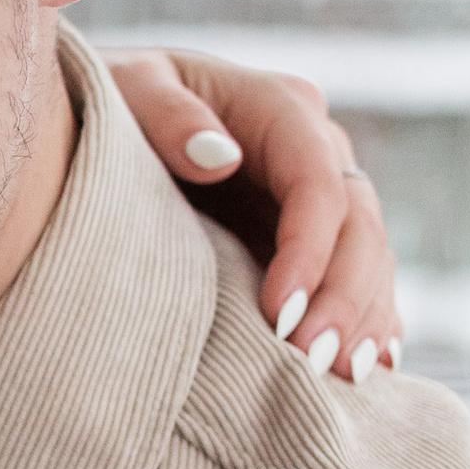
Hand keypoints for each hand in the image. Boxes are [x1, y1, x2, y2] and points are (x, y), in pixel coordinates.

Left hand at [107, 46, 399, 379]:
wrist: (101, 126)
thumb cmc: (109, 102)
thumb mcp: (126, 90)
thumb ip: (167, 115)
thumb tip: (218, 155)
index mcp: (279, 108)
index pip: (317, 181)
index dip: (309, 249)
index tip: (280, 311)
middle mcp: (314, 150)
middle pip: (357, 226)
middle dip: (343, 297)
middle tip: (317, 361)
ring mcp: (318, 198)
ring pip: (367, 259)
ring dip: (360, 320)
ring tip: (342, 378)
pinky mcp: (310, 240)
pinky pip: (356, 282)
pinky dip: (365, 323)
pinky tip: (365, 370)